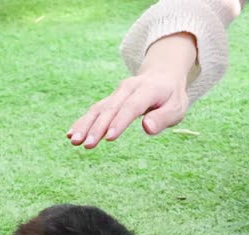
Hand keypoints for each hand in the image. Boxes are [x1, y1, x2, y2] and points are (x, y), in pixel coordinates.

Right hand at [68, 33, 196, 148]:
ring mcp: (117, 93)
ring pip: (99, 109)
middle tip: (86, 144)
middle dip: (97, 127)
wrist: (162, 75)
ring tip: (74, 141)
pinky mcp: (111, 100)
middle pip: (111, 108)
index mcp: (147, 89)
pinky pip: (95, 110)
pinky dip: (83, 121)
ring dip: (85, 125)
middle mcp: (128, 89)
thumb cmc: (171, 97)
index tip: (109, 138)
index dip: (119, 122)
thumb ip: (164, 118)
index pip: (131, 107)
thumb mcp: (177, 107)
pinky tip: (71, 134)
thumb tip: (148, 129)